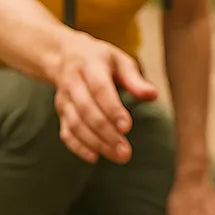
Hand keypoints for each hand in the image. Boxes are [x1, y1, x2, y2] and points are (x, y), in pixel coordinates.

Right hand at [52, 31, 157, 162]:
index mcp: (89, 65)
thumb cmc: (102, 60)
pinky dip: (78, 147)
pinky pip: (66, 132)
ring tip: (118, 156)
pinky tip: (95, 158)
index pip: (99, 89)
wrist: (66, 56)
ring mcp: (64, 99)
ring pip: (76, 124)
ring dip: (96, 143)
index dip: (112, 109)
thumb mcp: (120, 61)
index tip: (127, 128)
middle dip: (106, 133)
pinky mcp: (61, 113)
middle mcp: (73, 83)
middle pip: (87, 111)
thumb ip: (135, 79)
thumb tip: (152, 95)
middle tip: (125, 152)